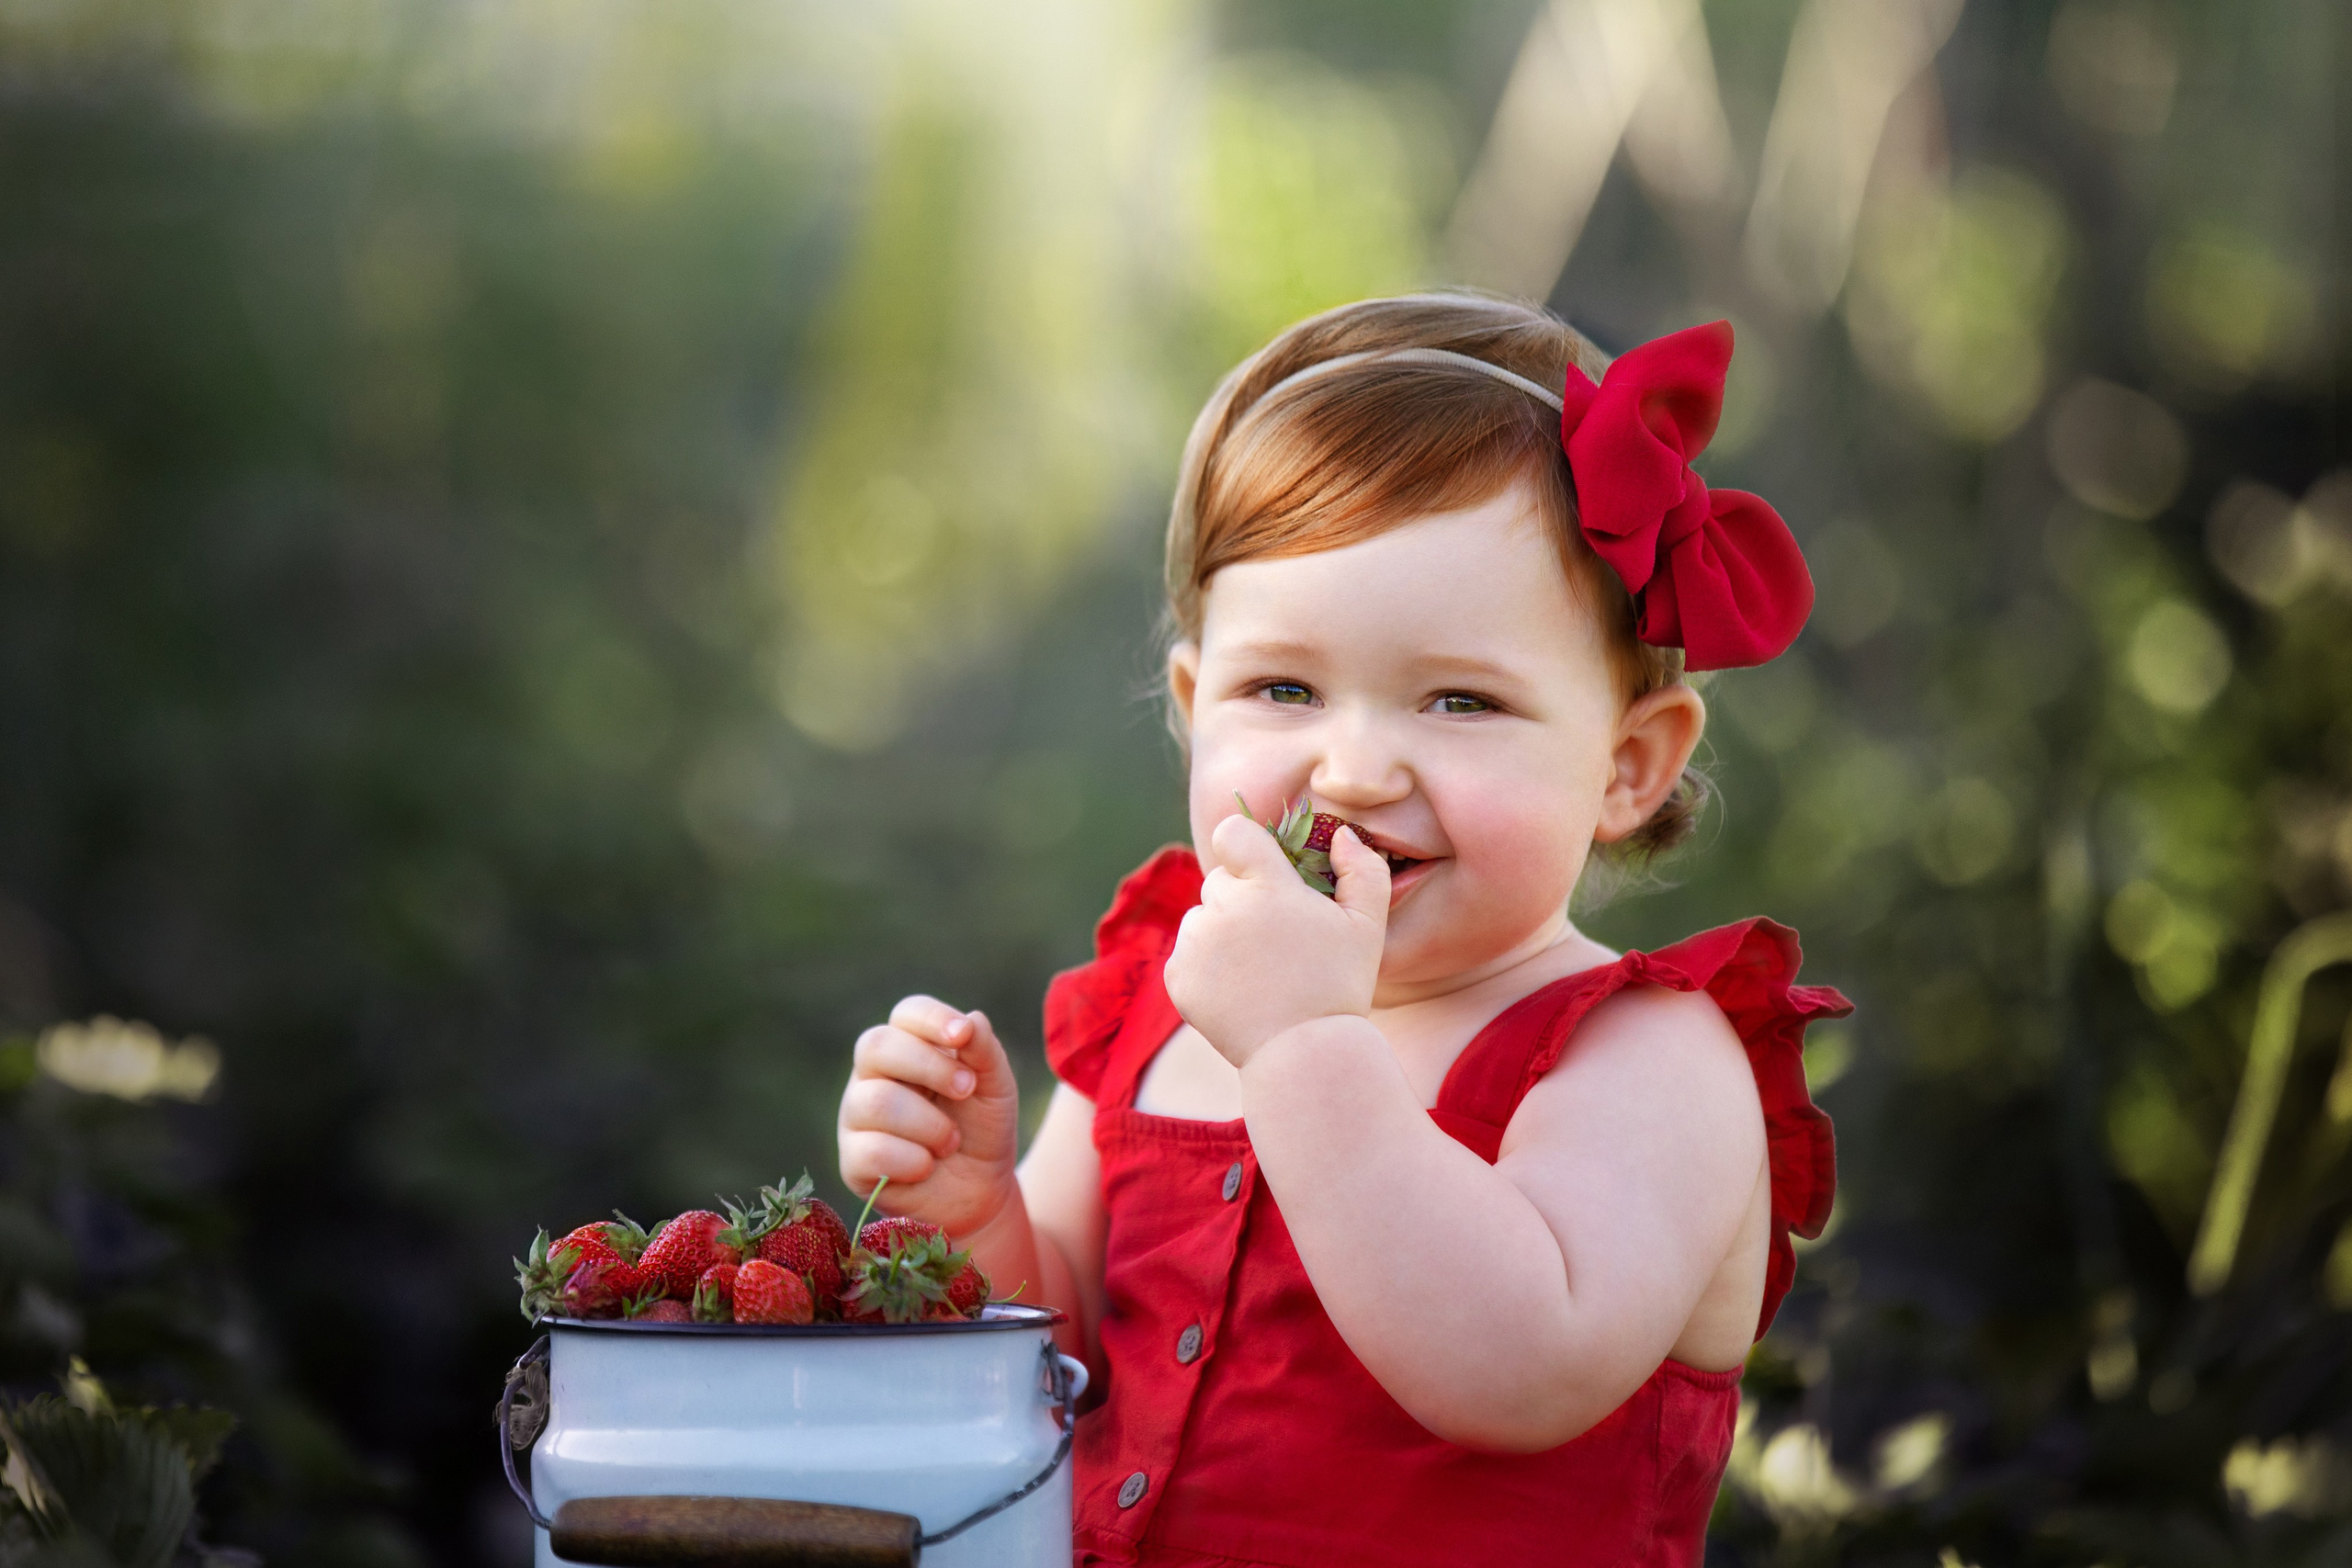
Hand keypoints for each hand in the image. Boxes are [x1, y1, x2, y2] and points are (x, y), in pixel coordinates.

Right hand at [838, 997, 1021, 1238]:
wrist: (980, 1191)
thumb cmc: (982, 1129)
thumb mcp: (995, 1088)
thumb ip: (984, 1052)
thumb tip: (972, 1019)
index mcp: (908, 1047)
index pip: (906, 1014)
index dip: (931, 1019)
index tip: (963, 1035)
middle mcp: (874, 1075)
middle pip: (876, 1046)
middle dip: (929, 1066)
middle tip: (967, 1089)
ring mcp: (857, 1116)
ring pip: (876, 1101)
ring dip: (929, 1124)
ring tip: (951, 1142)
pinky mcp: (853, 1161)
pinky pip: (872, 1151)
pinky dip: (913, 1161)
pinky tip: (927, 1167)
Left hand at [1163, 812, 1389, 1067]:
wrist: (1304, 1055)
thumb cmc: (1341, 986)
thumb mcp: (1368, 925)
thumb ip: (1363, 869)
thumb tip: (1341, 834)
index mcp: (1267, 887)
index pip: (1232, 832)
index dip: (1245, 846)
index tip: (1261, 869)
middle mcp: (1224, 908)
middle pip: (1219, 879)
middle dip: (1242, 897)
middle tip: (1274, 938)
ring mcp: (1196, 944)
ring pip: (1200, 917)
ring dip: (1222, 931)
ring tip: (1258, 969)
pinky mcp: (1178, 977)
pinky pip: (1187, 954)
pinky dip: (1206, 967)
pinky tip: (1239, 990)